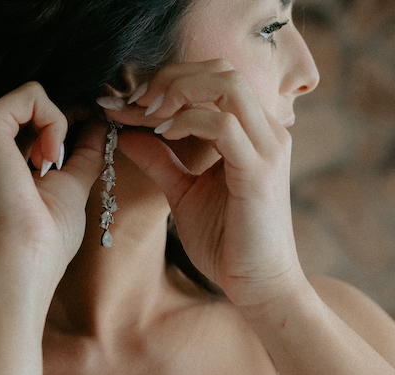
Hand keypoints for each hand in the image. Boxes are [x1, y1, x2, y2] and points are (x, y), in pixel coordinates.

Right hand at [0, 82, 104, 277]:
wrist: (24, 259)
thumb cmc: (45, 238)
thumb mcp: (69, 185)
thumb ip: (83, 153)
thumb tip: (99, 124)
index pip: (27, 124)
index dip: (57, 129)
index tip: (77, 145)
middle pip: (29, 109)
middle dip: (58, 129)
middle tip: (57, 165)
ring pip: (32, 98)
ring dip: (56, 128)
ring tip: (49, 166)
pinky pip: (32, 95)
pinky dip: (54, 122)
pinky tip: (47, 157)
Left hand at [99, 60, 306, 307]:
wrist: (257, 283)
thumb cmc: (226, 242)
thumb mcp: (183, 193)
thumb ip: (160, 160)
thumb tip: (127, 134)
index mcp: (252, 133)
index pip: (214, 80)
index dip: (169, 82)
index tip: (127, 101)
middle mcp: (266, 131)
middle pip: (221, 71)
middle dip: (171, 78)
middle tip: (135, 102)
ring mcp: (267, 148)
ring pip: (226, 86)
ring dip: (178, 92)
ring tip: (146, 114)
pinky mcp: (258, 171)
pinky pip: (223, 125)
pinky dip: (188, 120)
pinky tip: (163, 133)